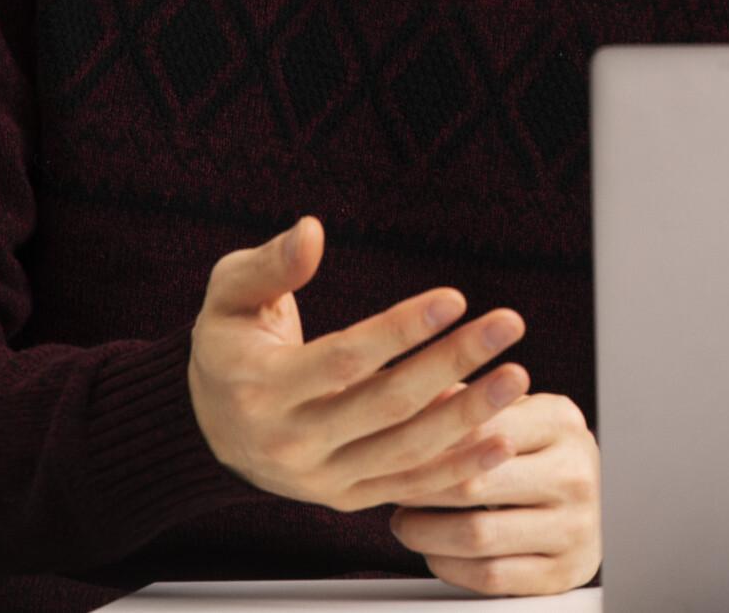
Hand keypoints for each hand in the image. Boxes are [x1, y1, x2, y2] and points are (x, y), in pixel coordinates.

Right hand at [187, 215, 530, 511]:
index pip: (345, 359)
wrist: (210, 427)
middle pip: (387, 404)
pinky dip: (459, 469)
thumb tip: (310, 230)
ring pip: (406, 451)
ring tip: (518, 376)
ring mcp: (320, 478)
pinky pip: (410, 488)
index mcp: (260, 389)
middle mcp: (290, 442)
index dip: (402, 328)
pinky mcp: (346, 498)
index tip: (457, 297)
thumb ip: (269, 264)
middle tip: (509, 324)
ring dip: (468, 415)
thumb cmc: (230, 344)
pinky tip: (504, 440)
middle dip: (453, 362)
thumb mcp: (230, 296)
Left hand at [389, 393, 600, 595]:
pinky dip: (448, 565)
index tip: (394, 449)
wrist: (590, 506)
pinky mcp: (563, 573)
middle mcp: (576, 473)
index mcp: (562, 422)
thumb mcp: (516, 416)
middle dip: (418, 491)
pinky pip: (489, 576)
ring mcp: (575, 527)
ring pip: (476, 536)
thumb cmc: (536, 454)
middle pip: (474, 485)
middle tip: (389, 488)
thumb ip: (470, 404)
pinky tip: (434, 550)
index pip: (481, 430)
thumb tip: (423, 392)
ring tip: (405, 521)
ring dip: (425, 532)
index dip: (429, 444)